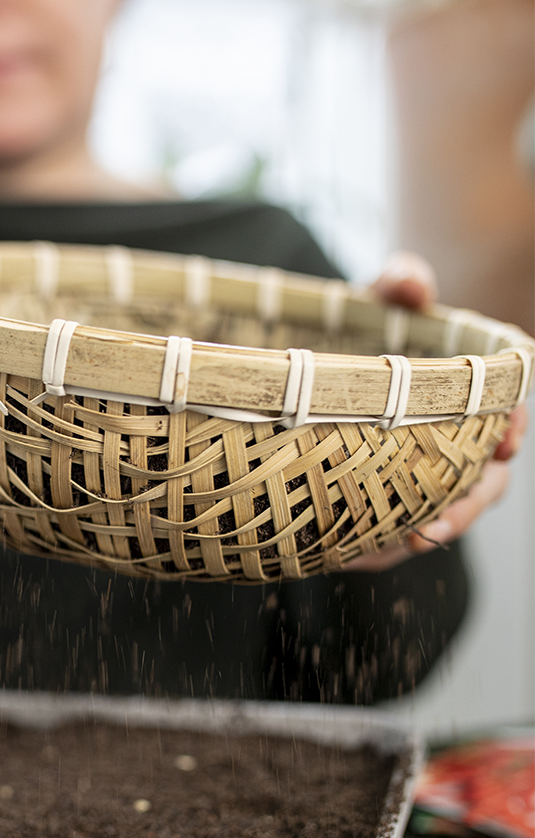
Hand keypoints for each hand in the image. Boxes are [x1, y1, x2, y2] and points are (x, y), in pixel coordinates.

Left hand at [343, 251, 527, 571]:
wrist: (325, 354)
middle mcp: (456, 436)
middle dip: (466, 506)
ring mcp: (424, 470)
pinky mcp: (387, 493)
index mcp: (471, 391)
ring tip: (392, 549)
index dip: (512, 430)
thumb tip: (409, 283)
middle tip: (437, 526)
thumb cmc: (366, 324)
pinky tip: (351, 556)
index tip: (507, 444)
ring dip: (421, 535)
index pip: (509, 412)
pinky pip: (391, 527)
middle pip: (482, 480)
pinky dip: (377, 545)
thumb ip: (400, 282)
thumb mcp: (379, 299)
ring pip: (440, 512)